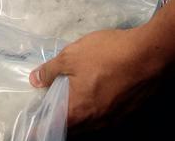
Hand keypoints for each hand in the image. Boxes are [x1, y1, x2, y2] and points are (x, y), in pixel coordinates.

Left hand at [29, 27, 166, 129]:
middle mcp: (97, 120)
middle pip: (73, 126)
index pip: (54, 126)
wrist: (149, 54)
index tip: (32, 128)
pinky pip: (105, 114)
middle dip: (59, 120)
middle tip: (48, 109)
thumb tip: (35, 80)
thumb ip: (49, 71)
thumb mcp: (70, 57)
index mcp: (79, 111)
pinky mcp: (128, 109)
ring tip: (67, 101)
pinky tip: (91, 94)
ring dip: (78, 115)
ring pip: (90, 121)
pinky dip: (94, 108)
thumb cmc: (106, 55)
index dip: (40, 127)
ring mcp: (115, 117)